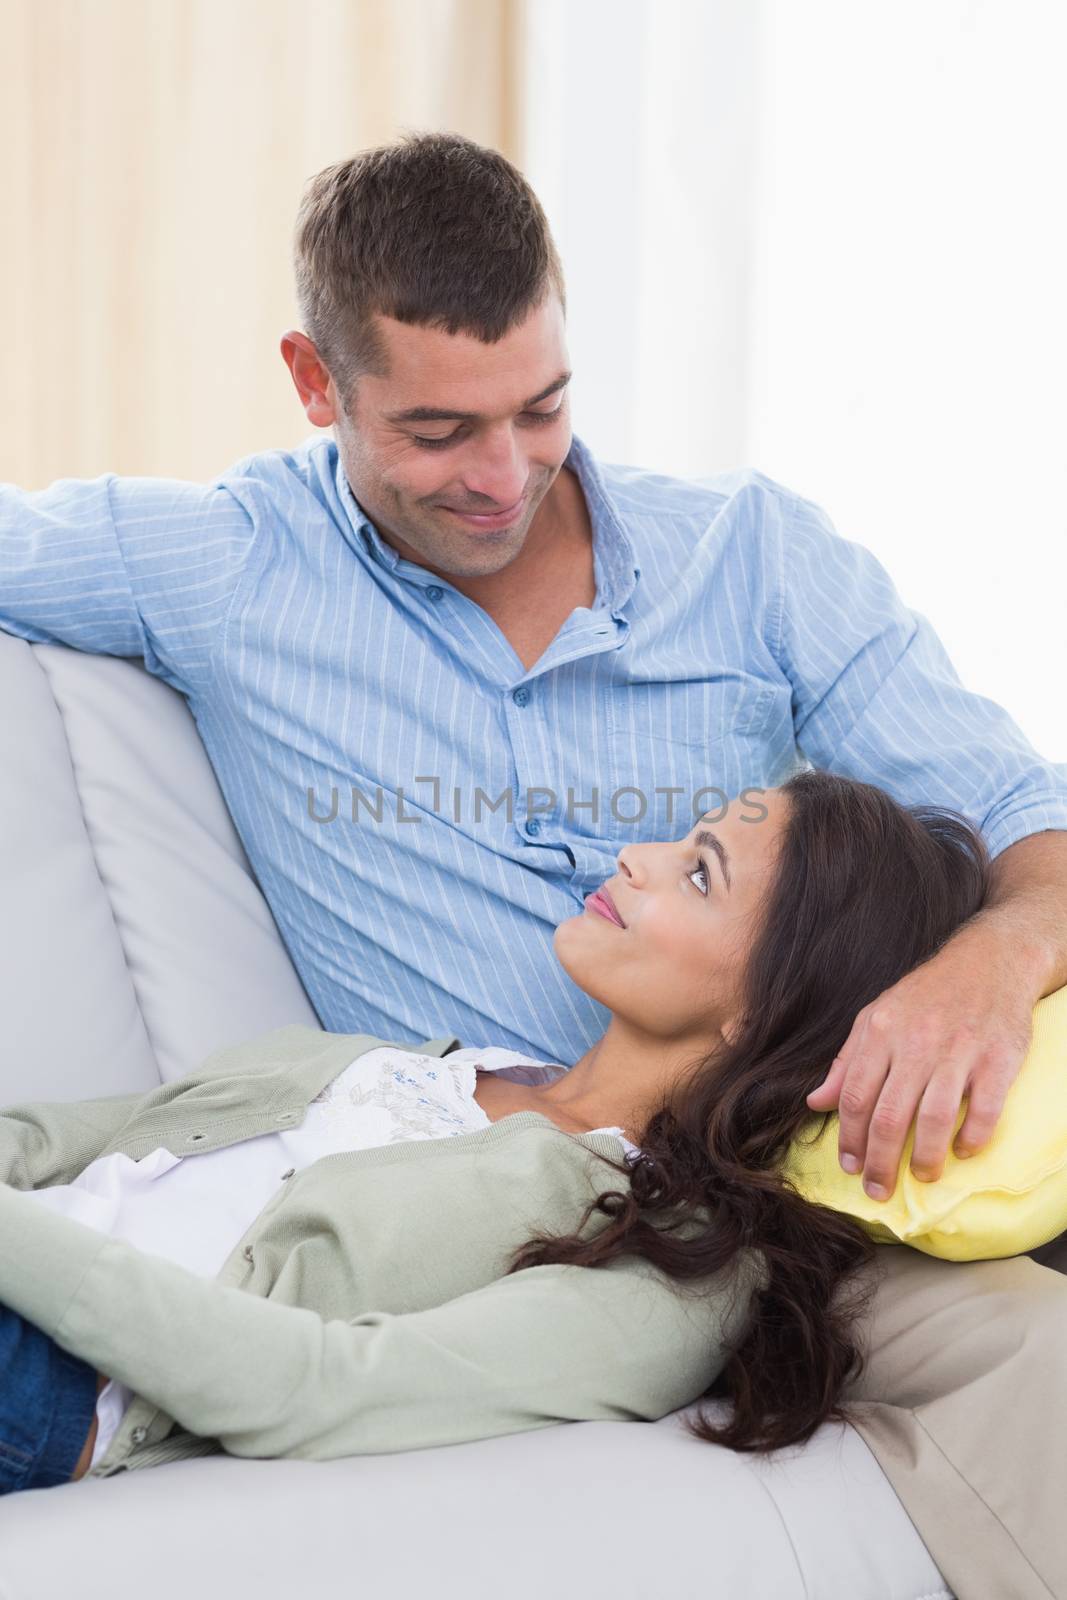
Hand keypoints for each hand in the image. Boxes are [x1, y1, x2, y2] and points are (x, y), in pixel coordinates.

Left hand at [804, 938, 1035, 1201]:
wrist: (988, 961)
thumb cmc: (926, 995)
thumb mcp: (876, 1017)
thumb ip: (847, 1061)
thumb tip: (816, 1102)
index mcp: (881, 1032)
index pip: (854, 1096)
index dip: (848, 1139)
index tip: (849, 1167)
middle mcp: (916, 1043)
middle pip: (889, 1116)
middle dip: (879, 1162)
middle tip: (878, 1190)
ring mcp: (958, 1051)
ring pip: (933, 1118)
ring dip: (925, 1157)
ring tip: (922, 1177)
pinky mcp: (998, 1059)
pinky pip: (983, 1108)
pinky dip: (972, 1137)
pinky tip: (963, 1150)